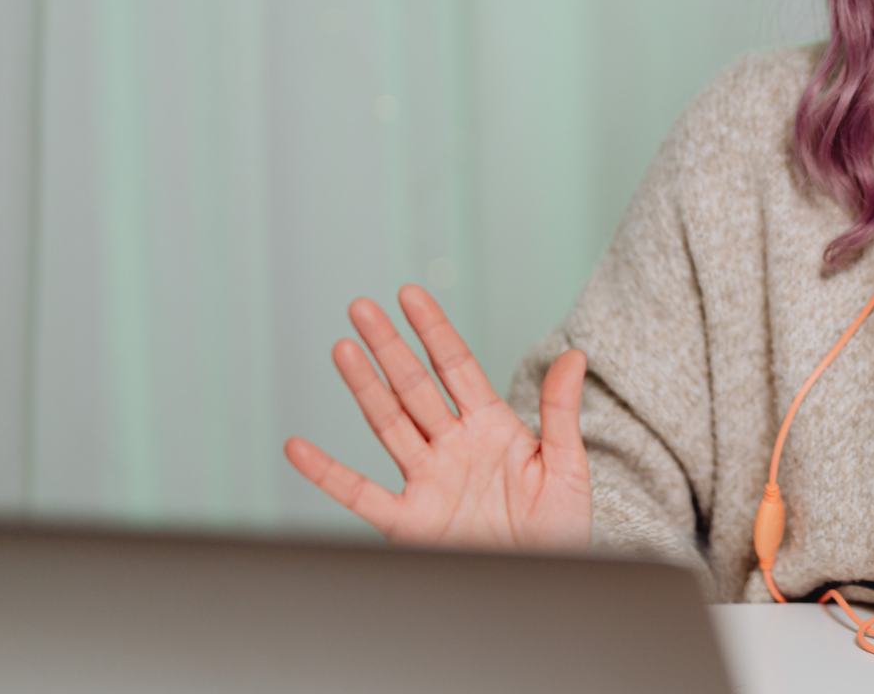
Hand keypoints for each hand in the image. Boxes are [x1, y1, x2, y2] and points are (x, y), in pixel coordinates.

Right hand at [284, 285, 591, 551]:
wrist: (545, 579)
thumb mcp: (568, 466)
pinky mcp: (410, 522)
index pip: (456, 367)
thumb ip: (562, 412)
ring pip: (388, 424)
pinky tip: (298, 448)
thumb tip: (575, 355)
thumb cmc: (559, 529)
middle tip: (361, 307)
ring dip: (364, 387)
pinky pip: (361, 494)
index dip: (433, 330)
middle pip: (413, 386)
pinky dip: (327, 473)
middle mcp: (452, 447)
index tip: (411, 294)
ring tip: (343, 348)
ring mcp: (428, 480)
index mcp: (492, 428)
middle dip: (388, 346)